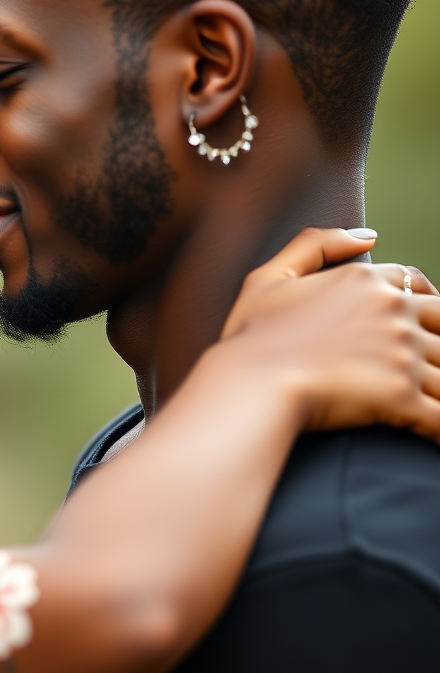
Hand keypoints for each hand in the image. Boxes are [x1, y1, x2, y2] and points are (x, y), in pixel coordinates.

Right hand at [220, 228, 439, 441]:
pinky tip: (434, 437)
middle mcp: (391, 312)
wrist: (251, 382)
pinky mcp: (403, 397)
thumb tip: (367, 236)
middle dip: (438, 344)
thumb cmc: (252, 334)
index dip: (424, 300)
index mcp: (363, 281)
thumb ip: (315, 245)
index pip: (416, 283)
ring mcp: (401, 354)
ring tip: (428, 398)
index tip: (420, 321)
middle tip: (425, 364)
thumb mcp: (269, 276)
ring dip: (439, 385)